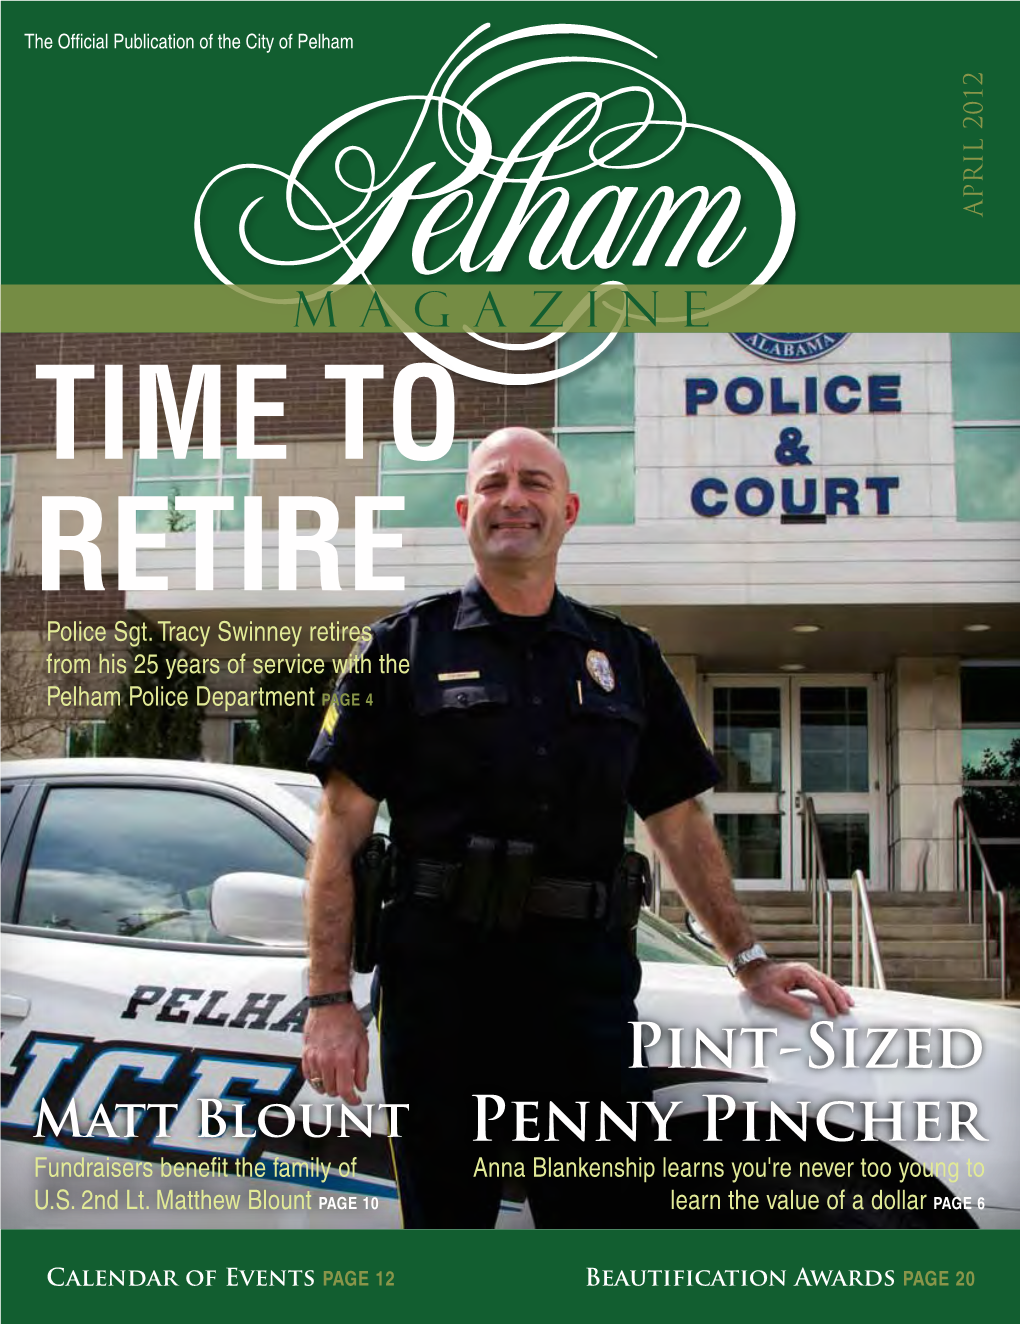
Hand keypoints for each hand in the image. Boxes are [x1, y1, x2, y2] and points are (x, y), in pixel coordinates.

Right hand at [302, 1003, 368, 1103]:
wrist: (329, 1005)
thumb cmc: (347, 1020)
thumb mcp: (362, 1043)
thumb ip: (362, 1068)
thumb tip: (361, 1086)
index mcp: (342, 1058)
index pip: (345, 1090)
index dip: (352, 1100)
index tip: (356, 1100)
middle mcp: (326, 1060)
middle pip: (332, 1090)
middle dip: (342, 1089)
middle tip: (347, 1081)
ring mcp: (313, 1058)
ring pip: (320, 1086)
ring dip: (329, 1085)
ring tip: (336, 1074)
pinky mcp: (305, 1054)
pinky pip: (308, 1076)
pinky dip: (316, 1080)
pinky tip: (324, 1074)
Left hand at [737, 961, 853, 1019]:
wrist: (753, 971)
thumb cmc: (760, 983)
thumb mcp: (772, 996)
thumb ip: (790, 1004)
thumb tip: (808, 1014)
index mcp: (799, 972)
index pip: (819, 987)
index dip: (828, 1001)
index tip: (834, 1014)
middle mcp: (805, 970)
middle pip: (827, 983)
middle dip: (838, 996)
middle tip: (847, 1011)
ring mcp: (806, 972)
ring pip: (827, 982)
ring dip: (838, 993)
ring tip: (849, 1004)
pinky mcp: (805, 977)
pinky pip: (822, 983)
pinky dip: (832, 991)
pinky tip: (839, 997)